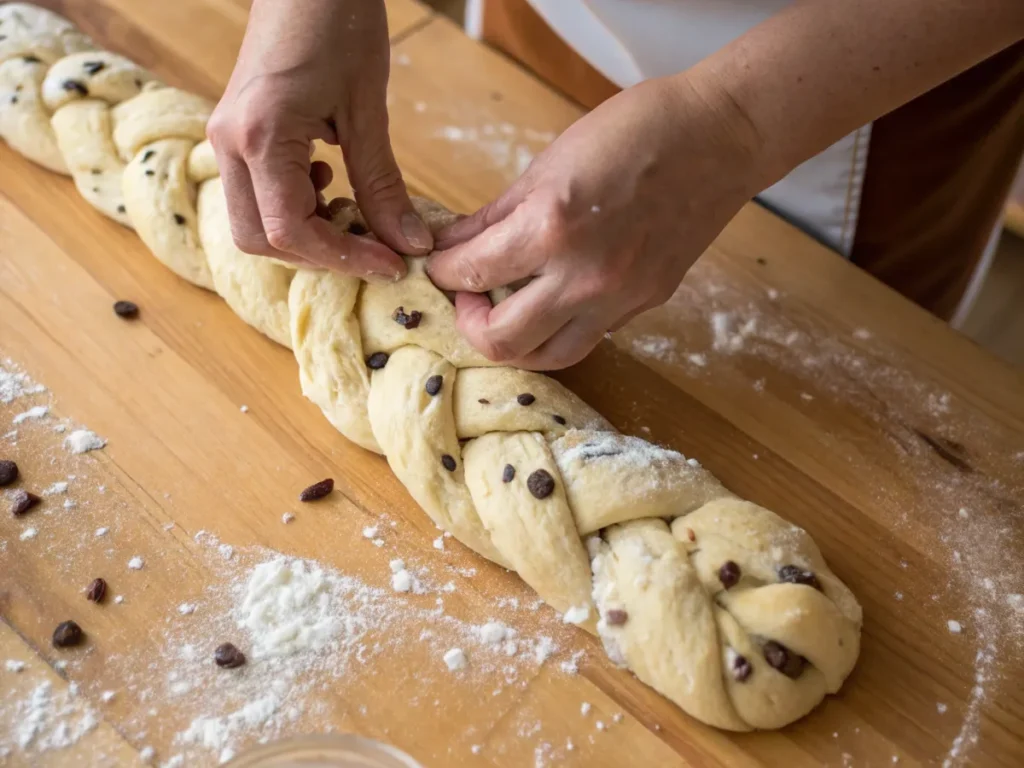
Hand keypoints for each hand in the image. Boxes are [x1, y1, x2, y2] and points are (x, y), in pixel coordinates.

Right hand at [207, 0, 430, 277]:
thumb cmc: (338, 25)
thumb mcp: (368, 112)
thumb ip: (382, 185)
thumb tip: (409, 245)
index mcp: (258, 138)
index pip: (290, 233)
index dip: (344, 258)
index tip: (391, 264)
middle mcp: (229, 144)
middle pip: (259, 240)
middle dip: (318, 254)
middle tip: (371, 245)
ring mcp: (227, 138)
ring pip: (253, 223)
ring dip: (305, 233)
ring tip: (352, 210)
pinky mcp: (237, 133)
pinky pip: (256, 194)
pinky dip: (294, 207)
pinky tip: (329, 182)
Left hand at [426, 75, 765, 369]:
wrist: (721, 138)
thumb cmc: (636, 130)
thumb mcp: (549, 163)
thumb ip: (495, 214)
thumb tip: (450, 244)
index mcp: (552, 228)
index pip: (471, 273)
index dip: (442, 272)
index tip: (438, 266)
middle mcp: (584, 277)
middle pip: (501, 341)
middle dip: (469, 322)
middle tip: (467, 296)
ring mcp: (619, 299)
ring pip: (547, 357)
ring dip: (514, 342)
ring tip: (504, 310)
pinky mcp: (645, 306)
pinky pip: (587, 336)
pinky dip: (557, 328)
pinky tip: (550, 300)